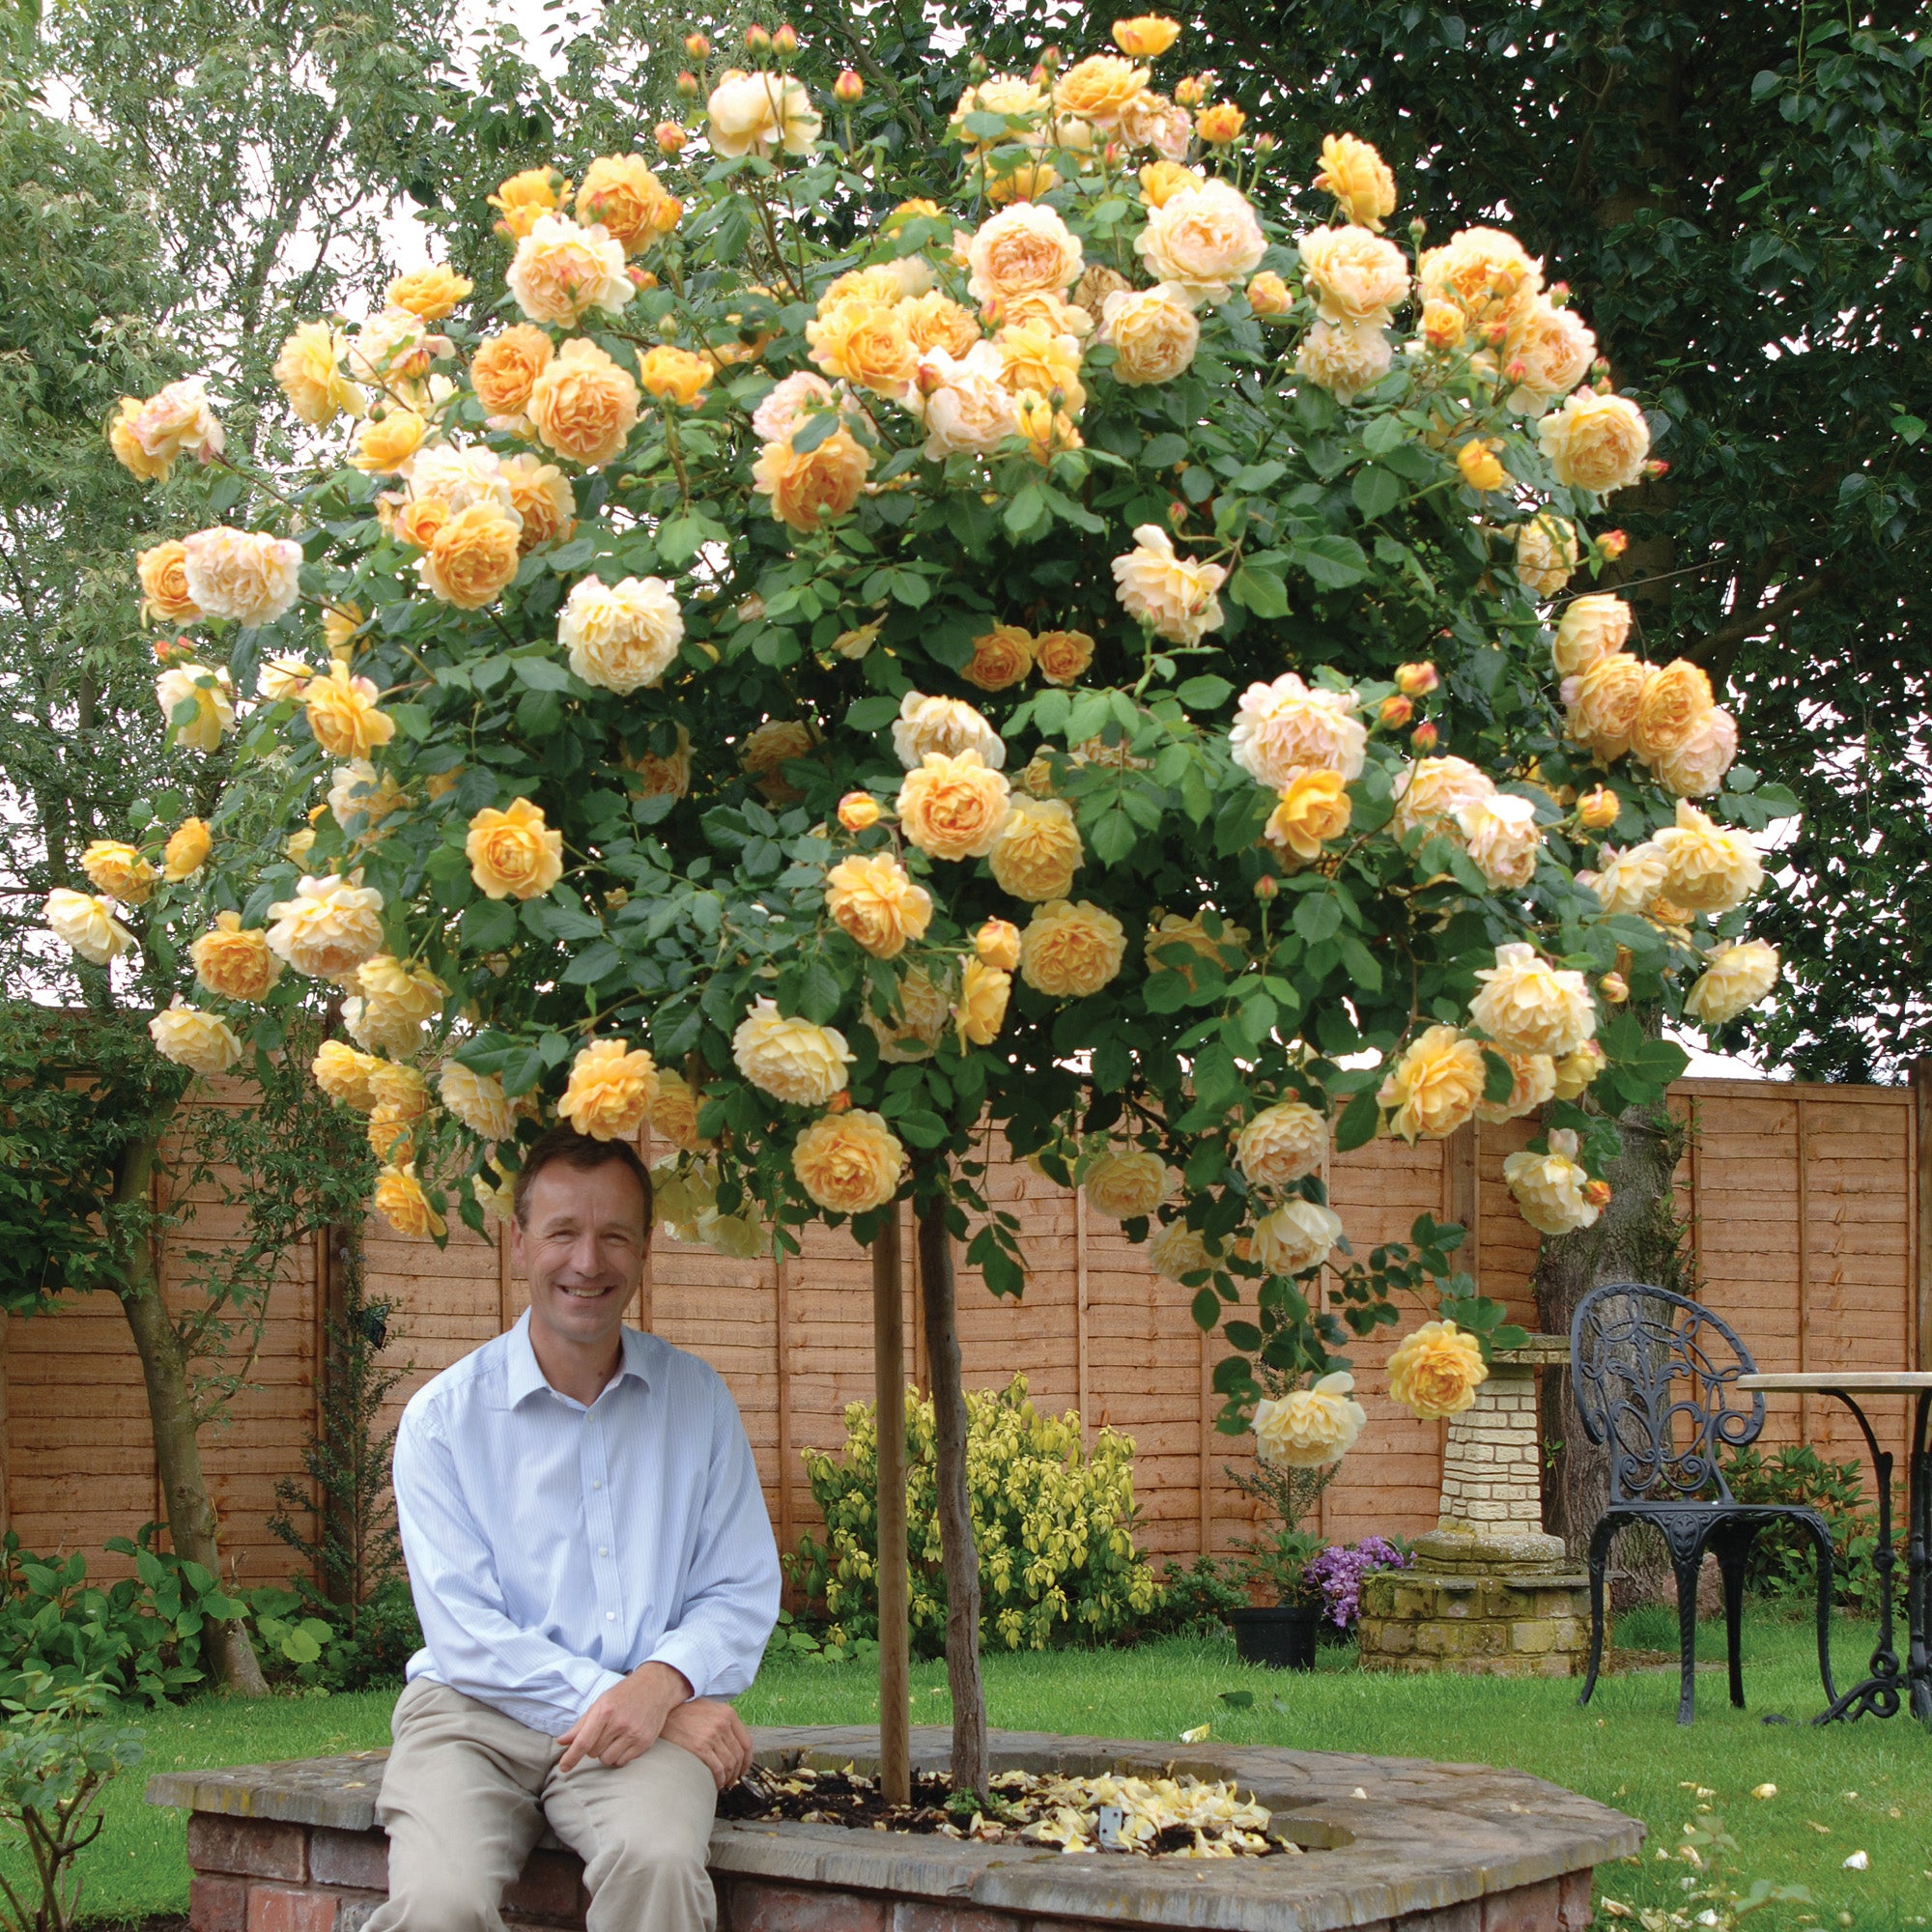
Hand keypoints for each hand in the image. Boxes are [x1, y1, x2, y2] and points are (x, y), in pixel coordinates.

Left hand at [557, 1661, 690, 1772]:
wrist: (656, 1687)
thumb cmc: (624, 1694)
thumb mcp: (601, 1702)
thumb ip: (581, 1724)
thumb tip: (561, 1742)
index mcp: (605, 1711)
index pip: (584, 1741)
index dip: (571, 1757)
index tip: (563, 1767)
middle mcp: (619, 1723)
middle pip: (593, 1752)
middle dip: (593, 1746)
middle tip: (603, 1732)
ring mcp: (633, 1734)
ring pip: (607, 1760)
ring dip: (605, 1753)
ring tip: (613, 1738)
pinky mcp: (645, 1743)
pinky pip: (622, 1762)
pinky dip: (618, 1756)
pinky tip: (623, 1742)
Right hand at [661, 1698, 756, 1790]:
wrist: (662, 1713)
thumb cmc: (683, 1712)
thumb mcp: (708, 1709)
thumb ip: (722, 1722)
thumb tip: (732, 1746)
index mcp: (727, 1713)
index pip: (746, 1743)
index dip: (747, 1761)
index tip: (742, 1770)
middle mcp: (723, 1723)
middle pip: (738, 1756)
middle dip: (736, 1773)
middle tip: (731, 1781)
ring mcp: (712, 1735)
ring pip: (729, 1765)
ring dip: (727, 1778)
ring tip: (722, 1784)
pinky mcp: (700, 1747)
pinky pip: (717, 1769)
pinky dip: (718, 1780)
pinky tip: (713, 1784)